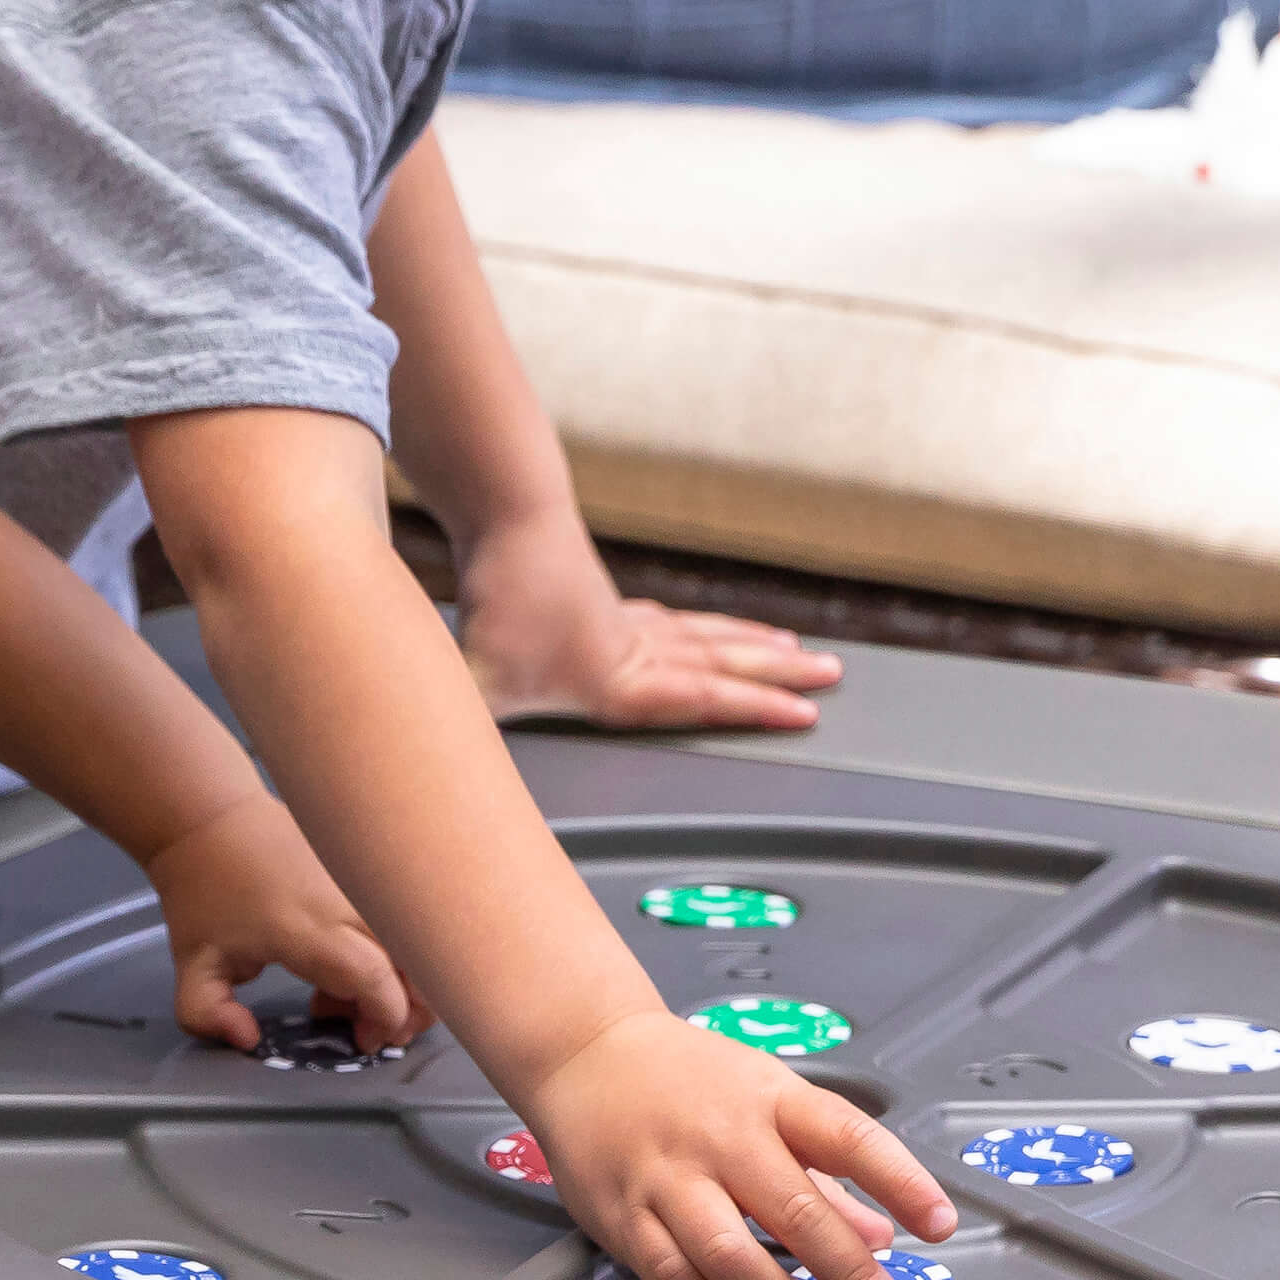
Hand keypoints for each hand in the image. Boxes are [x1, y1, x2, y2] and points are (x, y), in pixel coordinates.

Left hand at [150, 793, 433, 1051]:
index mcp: (307, 930)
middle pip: (417, 962)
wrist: (212, 819)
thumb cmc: (204, 894)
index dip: (384, 1019)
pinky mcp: (368, 871)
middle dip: (410, 1008)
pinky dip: (399, 950)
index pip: (376, 979)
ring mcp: (362, 882)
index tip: (361, 1041)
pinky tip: (358, 959)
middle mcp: (346, 904)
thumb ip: (207, 1015)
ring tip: (355, 993)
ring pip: (420, 940)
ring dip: (407, 979)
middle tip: (370, 1026)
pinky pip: (406, 918)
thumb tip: (247, 1039)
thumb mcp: (192, 966)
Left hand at [455, 525, 839, 734]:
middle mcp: (636, 649)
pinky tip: (712, 635)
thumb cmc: (494, 601)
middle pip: (722, 663)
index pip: (700, 699)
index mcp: (617, 678)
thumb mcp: (474, 679)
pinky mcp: (611, 604)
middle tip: (832, 678)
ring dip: (754, 648)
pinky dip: (708, 630)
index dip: (754, 710)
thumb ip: (464, 729)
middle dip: (780, 676)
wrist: (508, 514)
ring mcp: (628, 623)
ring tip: (797, 652)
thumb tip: (447, 765)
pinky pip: (677, 623)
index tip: (805, 716)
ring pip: (707, 638)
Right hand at [518, 1007, 953, 1279]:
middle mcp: (721, 1138)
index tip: (940, 1224)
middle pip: (799, 1213)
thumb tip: (881, 1235)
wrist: (586, 1056)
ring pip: (730, 1255)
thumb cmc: (686, 1080)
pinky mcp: (623, 1214)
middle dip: (855, 1275)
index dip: (903, 1182)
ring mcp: (667, 1178)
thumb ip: (827, 1173)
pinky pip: (673, 1276)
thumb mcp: (768, 1101)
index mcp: (769, 1100)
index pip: (849, 1138)